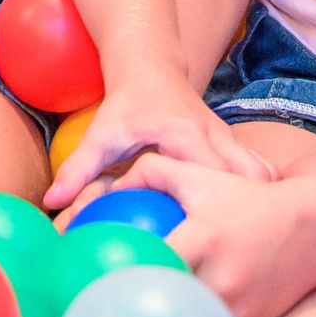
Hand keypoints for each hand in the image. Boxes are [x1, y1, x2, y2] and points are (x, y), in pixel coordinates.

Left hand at [45, 79, 274, 216]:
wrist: (151, 69)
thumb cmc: (127, 104)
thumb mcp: (102, 133)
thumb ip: (80, 167)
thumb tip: (52, 202)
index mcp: (189, 136)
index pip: (214, 176)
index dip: (219, 207)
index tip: (214, 239)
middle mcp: (217, 137)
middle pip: (251, 178)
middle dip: (251, 210)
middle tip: (240, 247)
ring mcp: (230, 141)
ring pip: (262, 175)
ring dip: (259, 202)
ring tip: (248, 239)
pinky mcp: (233, 147)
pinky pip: (257, 174)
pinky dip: (258, 194)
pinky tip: (250, 222)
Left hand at [97, 151, 315, 316]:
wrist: (310, 230)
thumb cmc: (246, 200)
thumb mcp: (201, 177)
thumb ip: (153, 173)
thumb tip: (110, 188)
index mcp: (202, 240)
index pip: (154, 262)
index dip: (125, 274)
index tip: (97, 278)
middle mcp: (220, 278)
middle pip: (167, 303)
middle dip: (138, 306)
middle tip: (106, 305)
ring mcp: (236, 306)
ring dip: (165, 315)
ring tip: (133, 313)